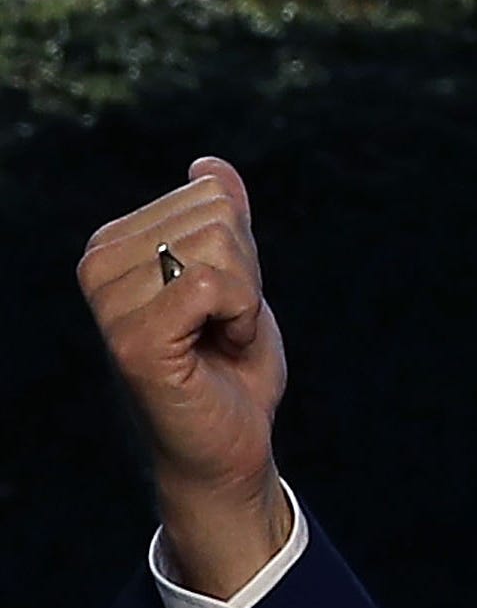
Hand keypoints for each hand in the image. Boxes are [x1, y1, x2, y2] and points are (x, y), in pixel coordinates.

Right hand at [77, 155, 290, 593]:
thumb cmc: (230, 363)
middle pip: (217, 217)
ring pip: (219, 248)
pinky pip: (215, 286)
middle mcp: (98, 266)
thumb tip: (208, 164)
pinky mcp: (135, 342)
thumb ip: (222, 220)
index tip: (221, 300)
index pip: (210, 194)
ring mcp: (110, 305)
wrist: (232, 442)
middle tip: (224, 324)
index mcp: (113, 244)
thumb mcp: (236, 278)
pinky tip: (221, 350)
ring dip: (246, 299)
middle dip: (247, 272)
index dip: (242, 250)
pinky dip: (243, 318)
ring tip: (219, 338)